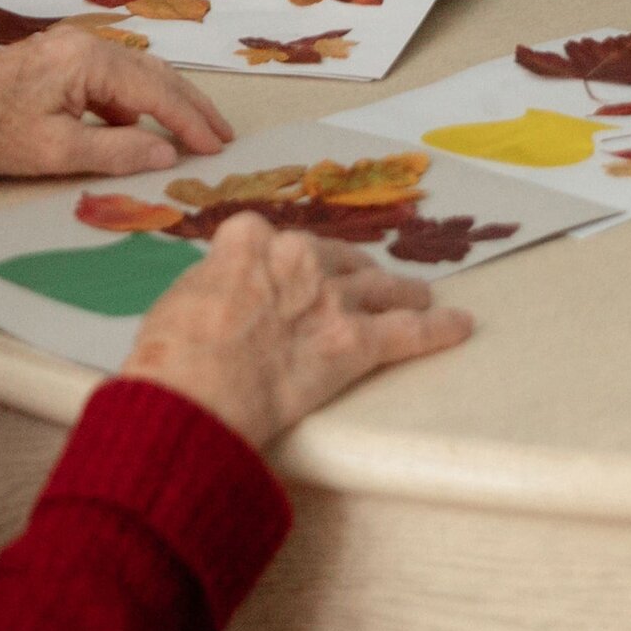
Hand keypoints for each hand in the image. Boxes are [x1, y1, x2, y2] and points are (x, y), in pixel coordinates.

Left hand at [0, 26, 232, 177]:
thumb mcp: (57, 151)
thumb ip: (117, 150)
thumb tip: (167, 154)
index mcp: (87, 61)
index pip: (156, 91)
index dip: (190, 121)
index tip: (216, 147)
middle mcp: (85, 43)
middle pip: (154, 72)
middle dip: (191, 105)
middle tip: (221, 134)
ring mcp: (72, 48)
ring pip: (137, 72)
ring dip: (168, 100)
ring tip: (194, 130)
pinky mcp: (61, 59)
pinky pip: (114, 77)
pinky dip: (138, 99)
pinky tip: (143, 126)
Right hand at [118, 211, 473, 449]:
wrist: (196, 390)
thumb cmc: (172, 354)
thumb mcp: (178, 300)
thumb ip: (213, 288)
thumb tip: (221, 300)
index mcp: (248, 241)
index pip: (273, 239)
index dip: (282, 263)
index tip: (285, 275)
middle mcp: (296, 257)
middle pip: (337, 259)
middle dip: (351, 273)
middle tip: (361, 285)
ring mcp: (331, 296)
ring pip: (379, 288)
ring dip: (400, 293)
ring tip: (417, 297)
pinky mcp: (357, 340)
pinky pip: (409, 332)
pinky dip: (438, 328)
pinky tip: (458, 325)